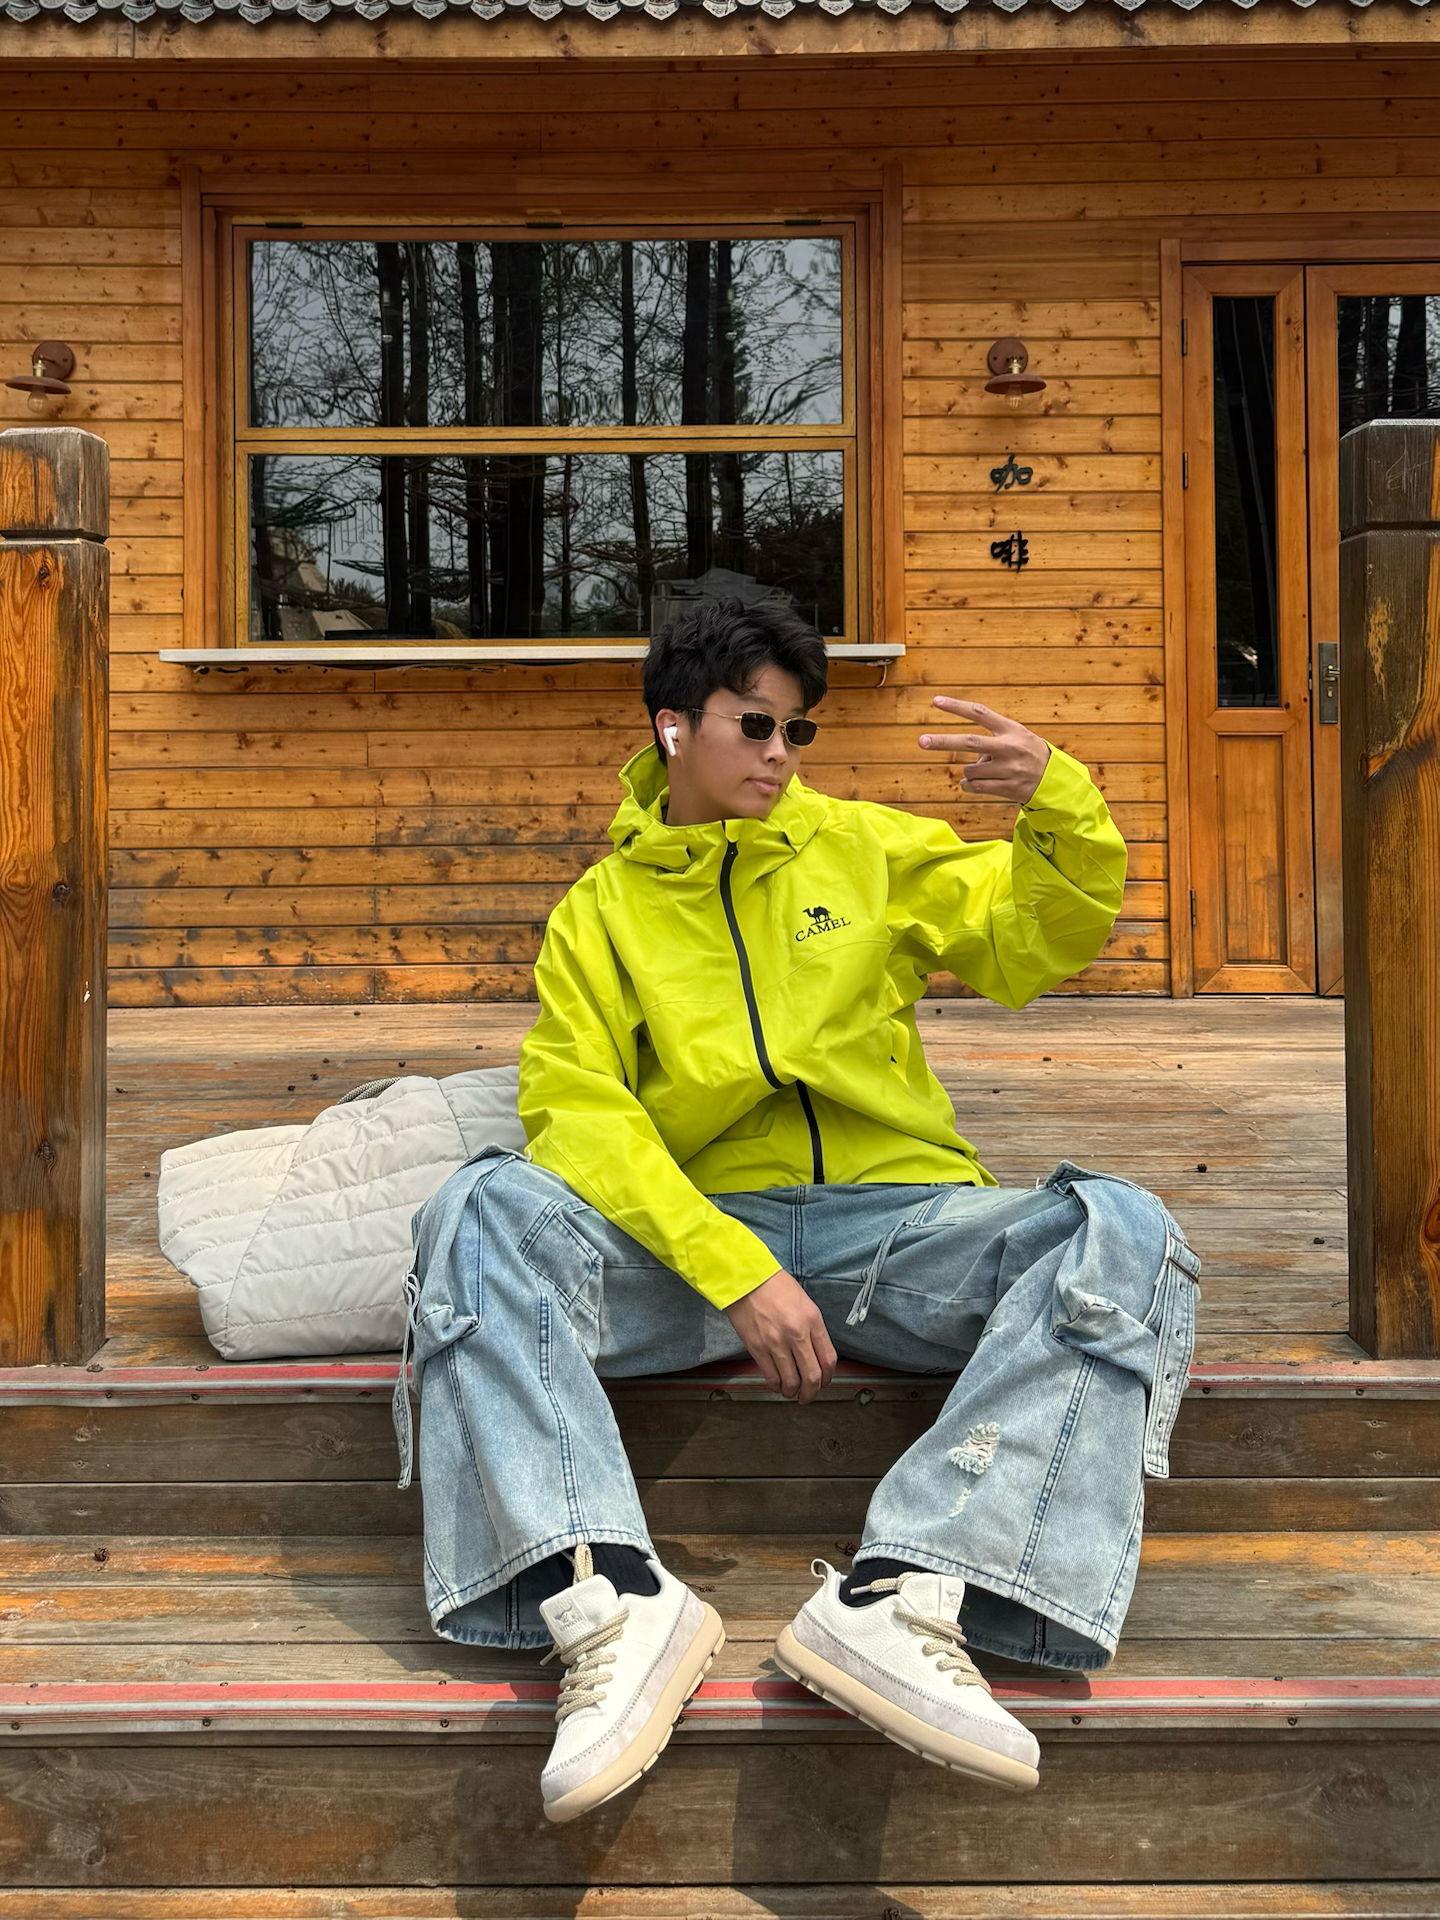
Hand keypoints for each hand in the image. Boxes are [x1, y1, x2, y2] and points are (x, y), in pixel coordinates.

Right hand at [726, 1270, 836, 1404]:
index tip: (825, 1381)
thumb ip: (812, 1328)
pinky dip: (776, 1386)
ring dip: (793, 1392)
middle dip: (812, 1392)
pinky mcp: (758, 1348)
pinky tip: (776, 1384)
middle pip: (812, 1376)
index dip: (828, 1377)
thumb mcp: (804, 1303)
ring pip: (791, 1382)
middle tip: (808, 1395)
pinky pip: (771, 1377)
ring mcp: (776, 1343)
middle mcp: (797, 1334)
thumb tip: (816, 1353)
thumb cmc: (775, 1286)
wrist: (747, 1280)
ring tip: (791, 1392)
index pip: (828, 1359)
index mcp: (812, 1321)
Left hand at [918, 698, 1050, 803]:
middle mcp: (1008, 747)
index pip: (980, 713)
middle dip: (943, 741)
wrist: (1054, 778)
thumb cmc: (1028, 752)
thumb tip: (968, 753)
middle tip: (922, 741)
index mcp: (1010, 729)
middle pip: (969, 742)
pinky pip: (975, 787)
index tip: (936, 701)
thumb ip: (992, 735)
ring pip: (970, 770)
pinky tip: (974, 784)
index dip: (957, 707)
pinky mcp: (1007, 787)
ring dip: (969, 772)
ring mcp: (1008, 768)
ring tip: (984, 771)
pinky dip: (968, 786)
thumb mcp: (1016, 734)